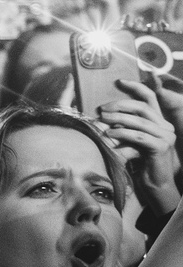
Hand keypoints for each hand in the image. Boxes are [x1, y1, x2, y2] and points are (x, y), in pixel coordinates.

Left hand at [96, 77, 180, 213]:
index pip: (150, 98)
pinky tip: (109, 135)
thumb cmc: (139, 163)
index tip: (119, 81)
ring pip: (139, 121)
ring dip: (118, 119)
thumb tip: (102, 116)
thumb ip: (123, 128)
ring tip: (101, 120)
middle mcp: (165, 126)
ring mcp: (166, 136)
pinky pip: (139, 136)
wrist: (154, 184)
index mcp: (159, 121)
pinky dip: (122, 134)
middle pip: (143, 107)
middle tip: (102, 109)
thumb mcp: (130, 141)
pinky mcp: (161, 147)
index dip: (136, 87)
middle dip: (120, 105)